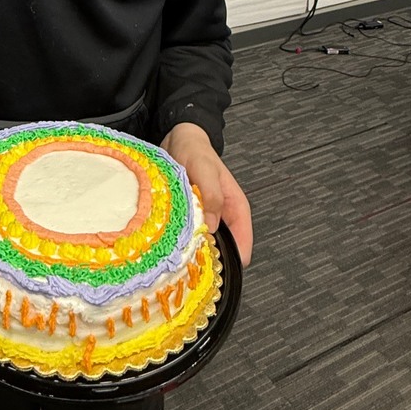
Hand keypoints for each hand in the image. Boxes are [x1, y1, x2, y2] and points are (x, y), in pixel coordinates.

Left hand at [161, 122, 252, 266]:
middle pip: (223, 250)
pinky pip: (188, 236)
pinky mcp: (189, 217)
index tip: (216, 271)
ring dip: (192, 250)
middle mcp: (222, 217)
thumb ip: (212, 196)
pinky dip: (180, 240)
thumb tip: (212, 227)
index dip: (232, 260)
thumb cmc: (196, 151)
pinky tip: (167, 243)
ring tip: (177, 256)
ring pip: (204, 245)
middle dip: (209, 259)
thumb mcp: (205, 170)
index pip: (243, 244)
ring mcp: (205, 218)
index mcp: (235, 208)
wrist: (178, 138)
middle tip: (191, 265)